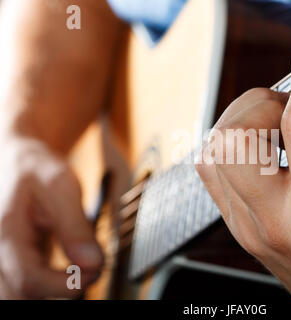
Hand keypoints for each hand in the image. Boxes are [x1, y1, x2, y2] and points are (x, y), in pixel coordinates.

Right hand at [0, 136, 102, 298]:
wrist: (14, 161)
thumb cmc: (33, 169)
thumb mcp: (59, 184)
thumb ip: (75, 225)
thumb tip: (93, 262)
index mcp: (5, 231)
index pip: (29, 279)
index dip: (65, 285)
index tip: (94, 273)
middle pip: (20, 295)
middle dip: (57, 290)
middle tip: (88, 270)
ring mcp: (1, 258)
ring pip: (20, 294)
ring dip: (51, 289)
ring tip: (77, 268)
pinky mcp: (10, 262)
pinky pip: (25, 285)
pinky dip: (47, 284)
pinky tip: (65, 268)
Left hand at [196, 27, 290, 298]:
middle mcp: (274, 224)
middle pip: (233, 139)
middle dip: (262, 104)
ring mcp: (248, 227)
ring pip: (212, 152)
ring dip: (244, 121)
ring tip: (280, 126)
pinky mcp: (238, 226)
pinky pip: (211, 170)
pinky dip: (232, 144)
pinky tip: (264, 146)